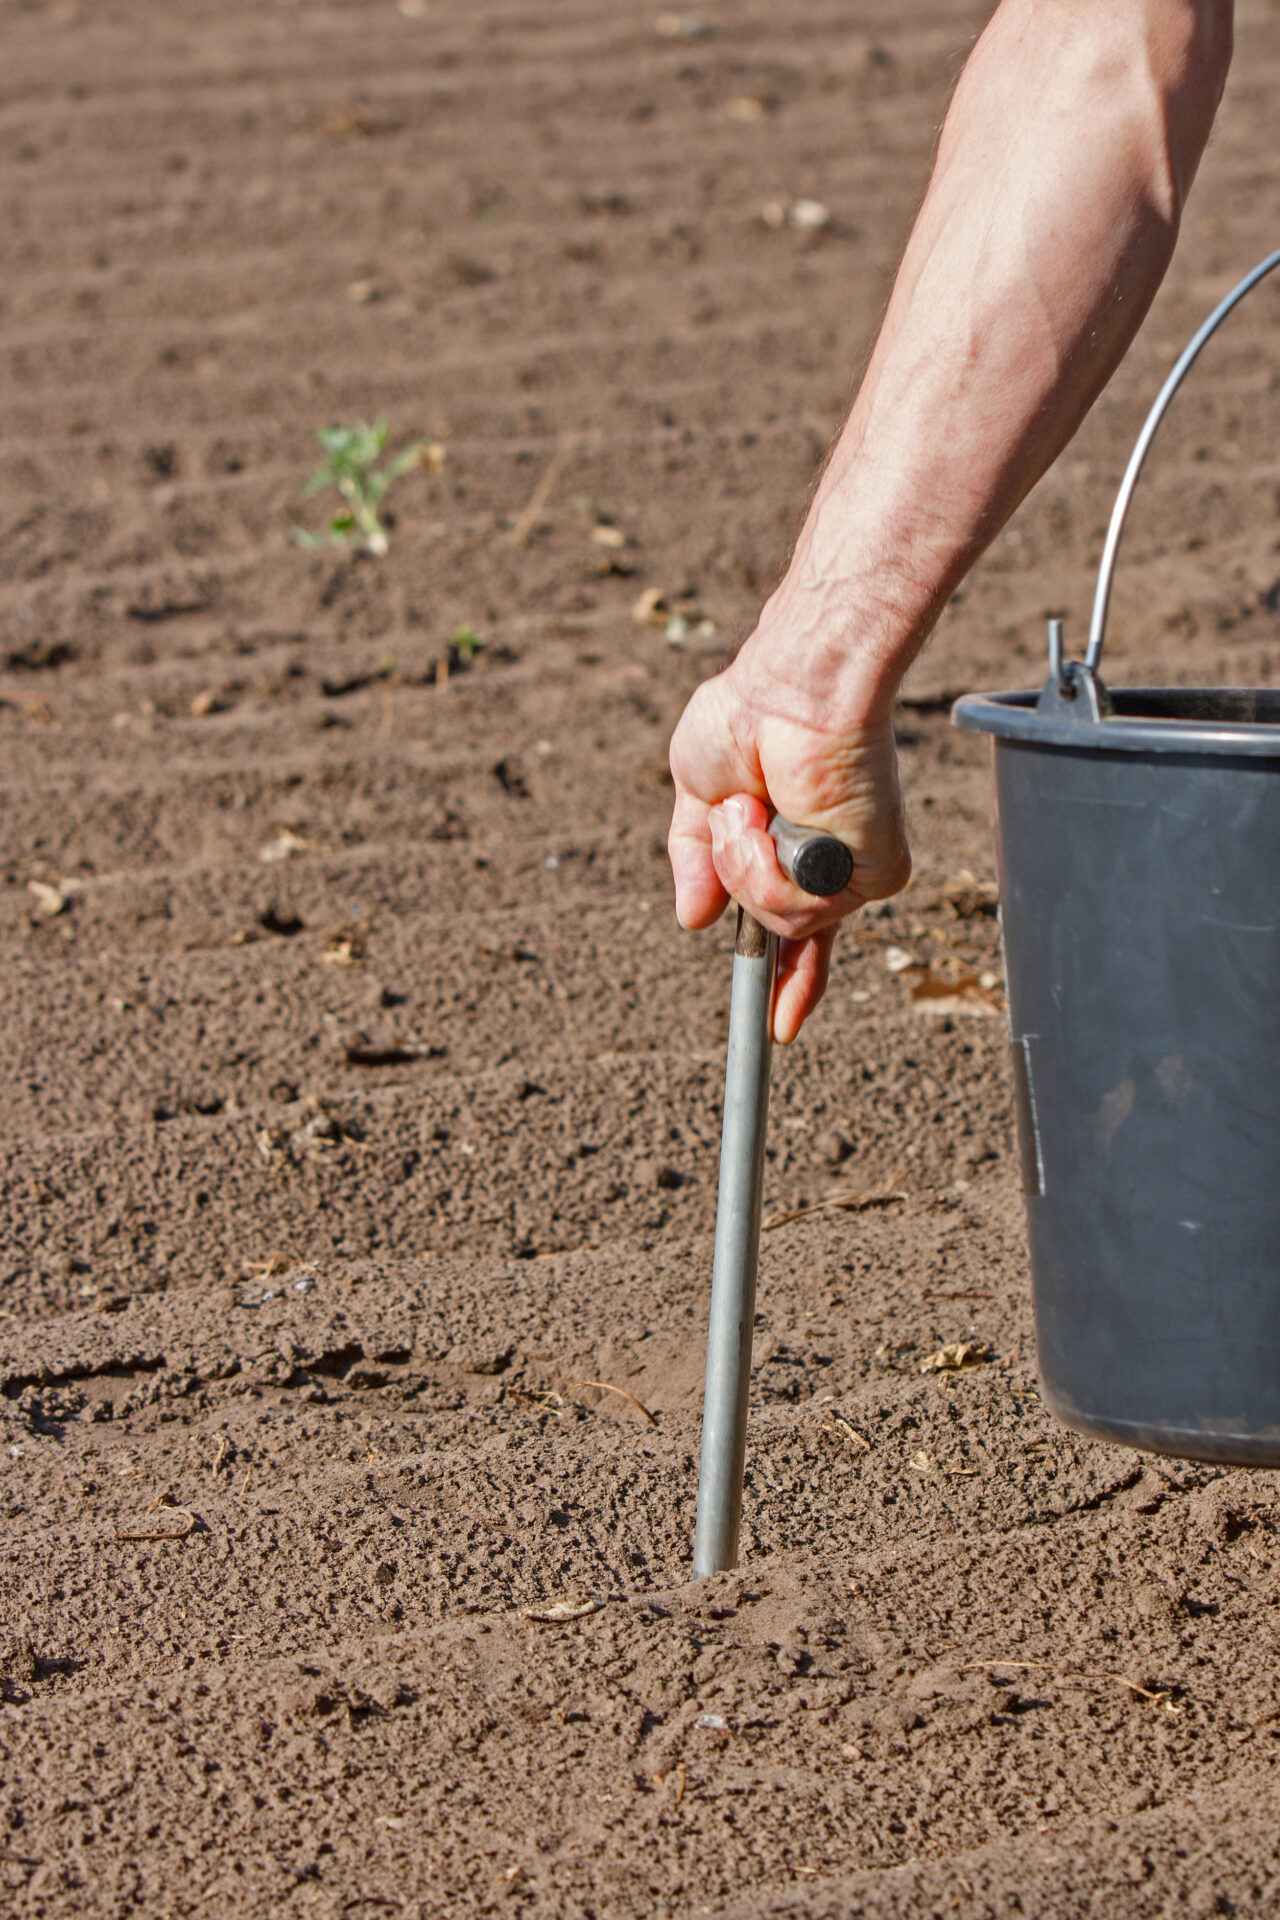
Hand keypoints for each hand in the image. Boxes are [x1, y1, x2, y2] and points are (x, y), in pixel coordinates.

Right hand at [667, 648, 911, 1042]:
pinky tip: (781, 818)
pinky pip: (807, 913)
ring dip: (747, 869)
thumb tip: (692, 919)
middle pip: (786, 939)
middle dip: (745, 886)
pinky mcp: (877, 872)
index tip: (777, 1027)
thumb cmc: (747, 720)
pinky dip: (774, 869)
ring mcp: (854, 876)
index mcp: (795, 856)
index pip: (798, 937)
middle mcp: (831, 872)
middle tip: (743, 814)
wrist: (791, 691)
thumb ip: (696, 860)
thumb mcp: (697, 795)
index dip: (784, 983)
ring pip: (784, 927)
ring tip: (755, 809)